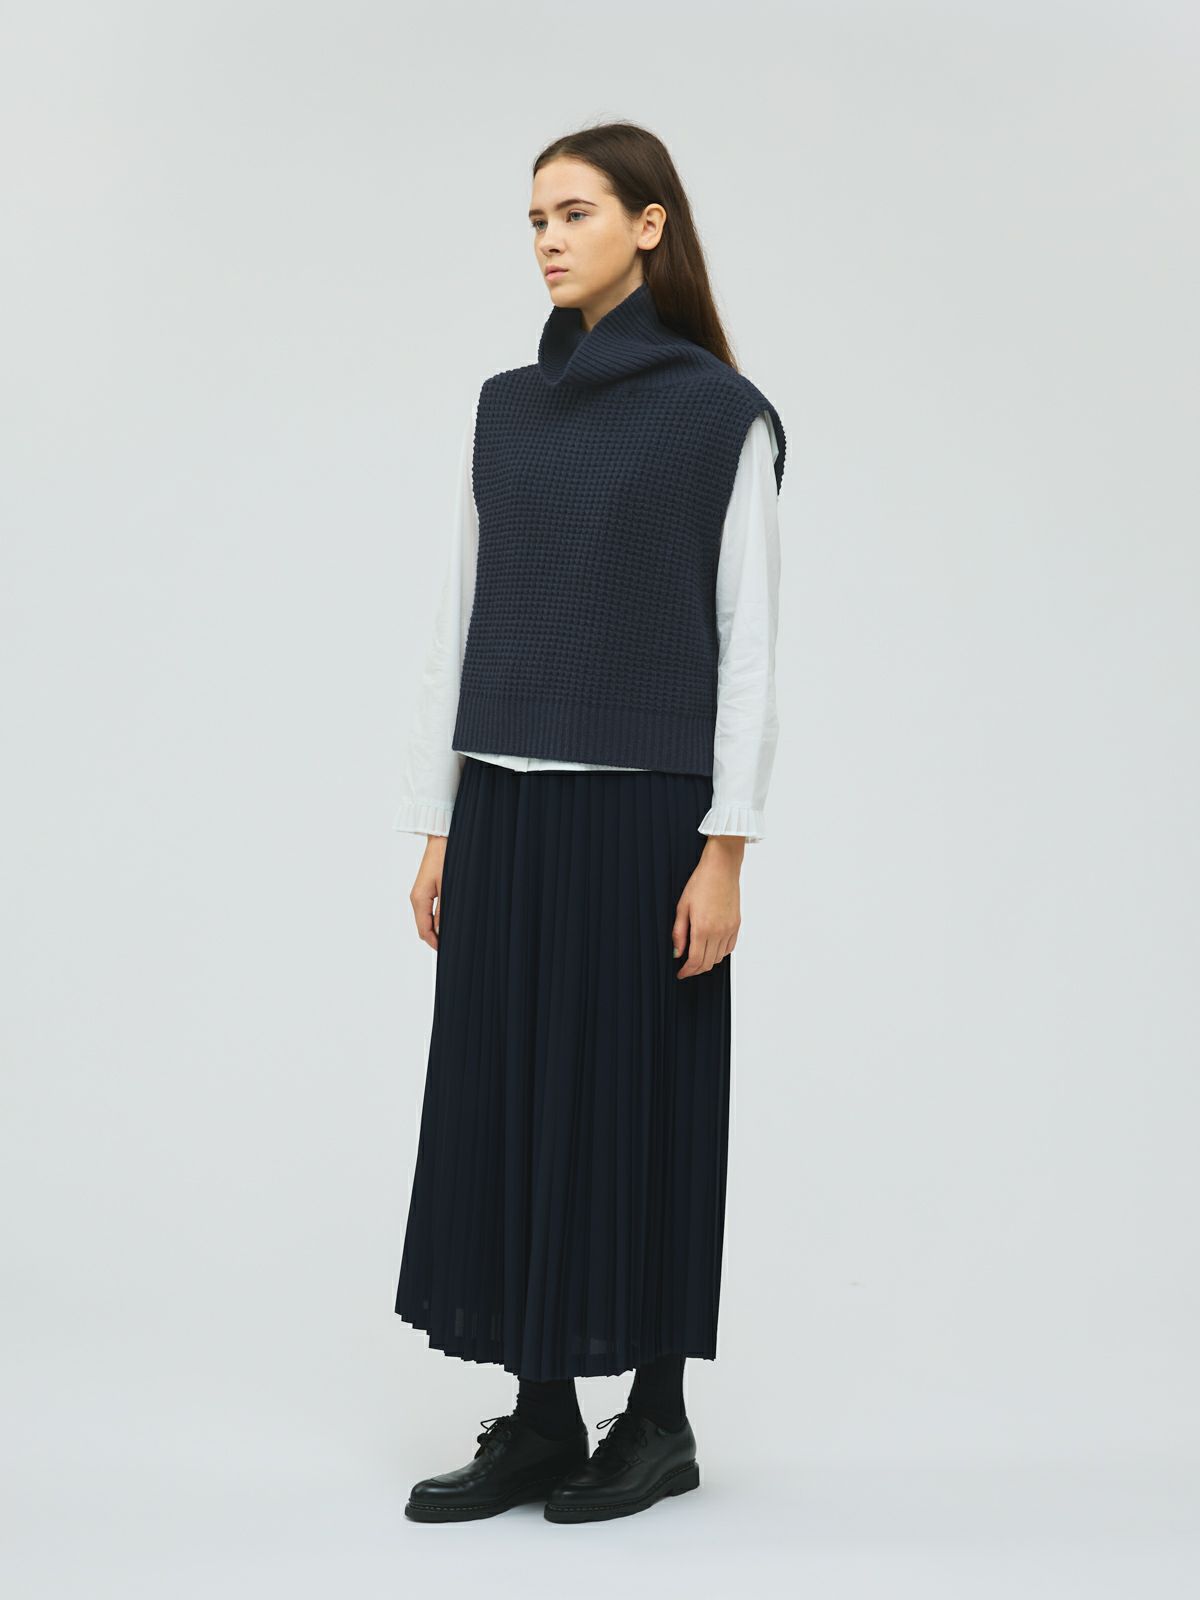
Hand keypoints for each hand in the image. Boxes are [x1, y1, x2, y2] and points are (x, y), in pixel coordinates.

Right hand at [410, 835, 447, 949]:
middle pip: (423, 927)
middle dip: (435, 938)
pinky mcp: (425, 890)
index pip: (424, 930)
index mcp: (419, 899)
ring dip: (436, 929)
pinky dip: (436, 919)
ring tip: (452, 935)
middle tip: (453, 945)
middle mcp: (416, 899)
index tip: (447, 951)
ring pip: (425, 919)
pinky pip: (428, 910)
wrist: (441, 840)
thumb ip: (444, 910)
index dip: (434, 943)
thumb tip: (442, 931)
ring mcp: (419, 894)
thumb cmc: (446, 859)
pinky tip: (447, 921)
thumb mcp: (448, 887)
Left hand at [672, 836, 743, 978]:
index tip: (681, 974)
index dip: (687, 971)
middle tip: (687, 968)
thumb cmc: (700, 883)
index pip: (695, 961)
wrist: (721, 868)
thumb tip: (677, 952)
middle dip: (696, 969)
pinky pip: (729, 947)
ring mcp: (729, 929)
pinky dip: (720, 952)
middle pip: (708, 963)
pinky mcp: (737, 925)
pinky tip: (711, 947)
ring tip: (697, 956)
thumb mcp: (682, 907)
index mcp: (702, 928)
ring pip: (719, 958)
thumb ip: (679, 932)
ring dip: (708, 961)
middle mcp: (718, 932)